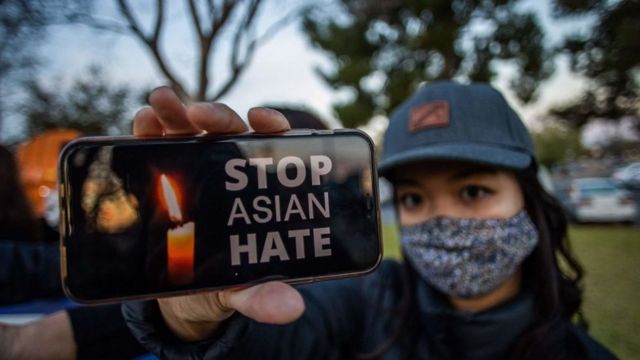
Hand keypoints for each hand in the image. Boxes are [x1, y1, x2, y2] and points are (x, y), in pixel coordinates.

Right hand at [133, 87, 304, 341]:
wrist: (185, 297)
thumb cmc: (226, 285)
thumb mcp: (243, 291)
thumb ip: (263, 296)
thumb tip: (292, 309)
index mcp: (260, 190)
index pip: (273, 148)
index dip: (272, 127)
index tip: (262, 119)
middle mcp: (230, 172)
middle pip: (230, 134)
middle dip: (218, 117)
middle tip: (201, 114)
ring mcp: (196, 169)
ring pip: (191, 132)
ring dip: (177, 113)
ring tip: (160, 101)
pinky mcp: (164, 174)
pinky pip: (158, 146)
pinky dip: (150, 129)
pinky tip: (143, 120)